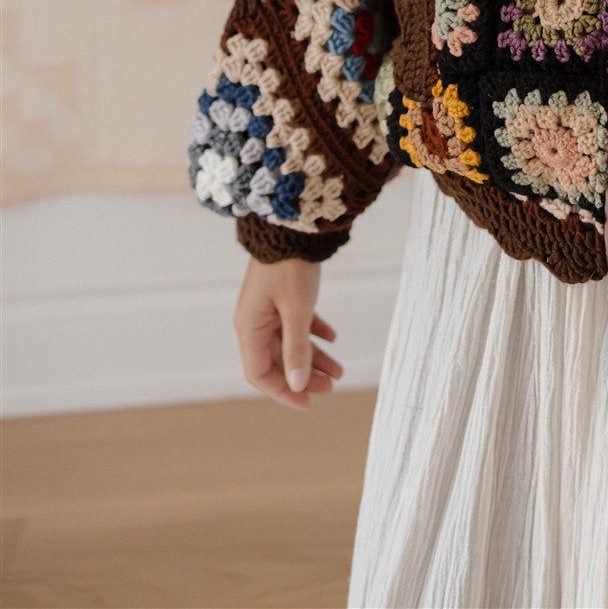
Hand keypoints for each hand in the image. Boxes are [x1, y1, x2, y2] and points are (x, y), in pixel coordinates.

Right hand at [234, 255, 344, 411]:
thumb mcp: (296, 310)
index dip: (283, 392)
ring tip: (338, 370)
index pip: (260, 374)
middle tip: (330, 387)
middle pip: (277, 360)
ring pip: (289, 343)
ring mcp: (268, 308)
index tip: (307, 403)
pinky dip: (313, 332)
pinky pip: (296, 322)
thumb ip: (296, 349)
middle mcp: (255, 321)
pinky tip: (332, 337)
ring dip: (313, 357)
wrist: (291, 224)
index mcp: (249, 328)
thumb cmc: (289, 266)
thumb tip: (298, 384)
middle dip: (303, 376)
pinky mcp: (281, 295)